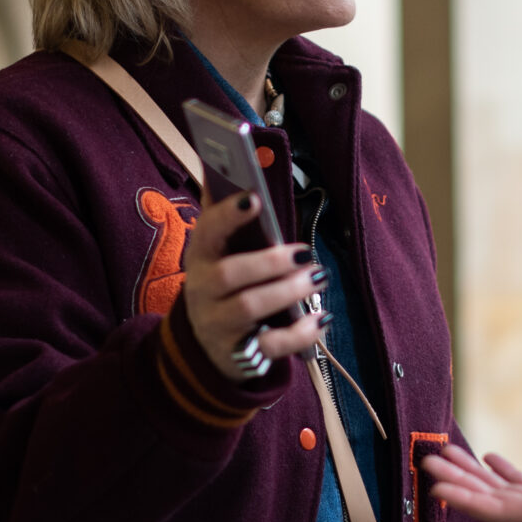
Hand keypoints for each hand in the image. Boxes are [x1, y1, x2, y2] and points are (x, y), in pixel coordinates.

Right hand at [181, 191, 326, 373]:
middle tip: (305, 252)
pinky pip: (271, 345)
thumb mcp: (216, 254)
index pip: (206, 232)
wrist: (205, 346)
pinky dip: (300, 333)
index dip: (227, 216)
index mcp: (199, 259)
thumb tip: (223, 166)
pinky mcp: (240, 356)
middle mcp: (202, 293)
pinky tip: (321, 318)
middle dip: (270, 262)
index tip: (253, 198)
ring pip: (250, 307)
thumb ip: (222, 215)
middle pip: (229, 274)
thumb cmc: (221, 286)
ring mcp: (218, 326)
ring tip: (318, 277)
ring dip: (289, 291)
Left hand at [421, 442, 521, 521]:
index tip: (436, 490)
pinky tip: (488, 458)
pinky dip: (503, 472)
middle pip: (494, 501)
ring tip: (444, 455)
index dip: (468, 501)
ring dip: (473, 475)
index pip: (503, 510)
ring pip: (504, 491)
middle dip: (459, 483)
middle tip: (425, 462)